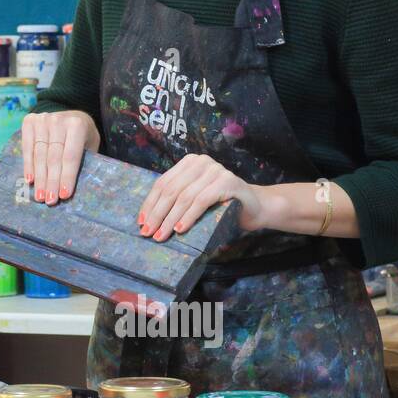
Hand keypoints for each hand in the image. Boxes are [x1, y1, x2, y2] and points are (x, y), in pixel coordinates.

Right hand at [21, 110, 100, 205]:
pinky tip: (30, 180)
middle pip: (53, 157)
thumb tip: (71, 188)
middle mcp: (58, 120)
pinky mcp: (29, 121)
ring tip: (40, 196)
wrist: (70, 114)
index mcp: (77, 125)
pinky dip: (28, 165)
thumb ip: (84, 161)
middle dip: (51, 181)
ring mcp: (42, 119)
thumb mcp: (90, 145)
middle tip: (50, 201)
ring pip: (39, 155)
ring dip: (39, 178)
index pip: (70, 156)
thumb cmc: (83, 136)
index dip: (67, 176)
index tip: (64, 195)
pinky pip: (27, 147)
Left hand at [137, 153, 265, 241]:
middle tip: (149, 233)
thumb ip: (176, 200)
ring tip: (162, 235)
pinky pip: (202, 200)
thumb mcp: (194, 200)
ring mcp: (215, 170)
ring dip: (170, 219)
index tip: (141, 222)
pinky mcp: (227, 181)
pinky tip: (181, 229)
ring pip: (184, 197)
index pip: (162, 183)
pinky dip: (189, 216)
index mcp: (189, 163)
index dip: (150, 204)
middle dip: (157, 214)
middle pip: (171, 190)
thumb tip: (147, 220)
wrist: (256, 207)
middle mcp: (201, 162)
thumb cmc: (221, 206)